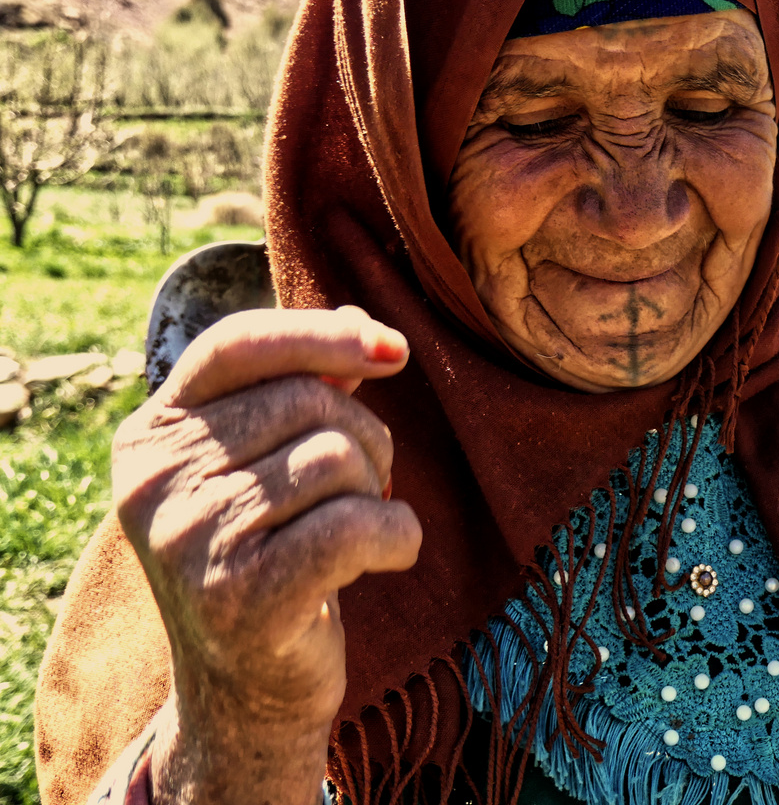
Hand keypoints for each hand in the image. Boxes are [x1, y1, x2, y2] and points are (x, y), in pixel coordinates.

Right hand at [112, 307, 420, 804]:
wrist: (249, 687)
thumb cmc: (272, 551)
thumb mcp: (269, 461)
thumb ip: (303, 385)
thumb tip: (365, 320)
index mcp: (151, 434)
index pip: (238, 344)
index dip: (323, 334)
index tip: (394, 351)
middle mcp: (155, 482)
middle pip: (308, 400)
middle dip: (365, 439)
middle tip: (363, 489)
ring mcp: (190, 541)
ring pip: (339, 458)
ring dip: (379, 491)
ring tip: (358, 530)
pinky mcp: (240, 598)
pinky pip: (359, 525)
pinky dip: (399, 536)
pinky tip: (387, 557)